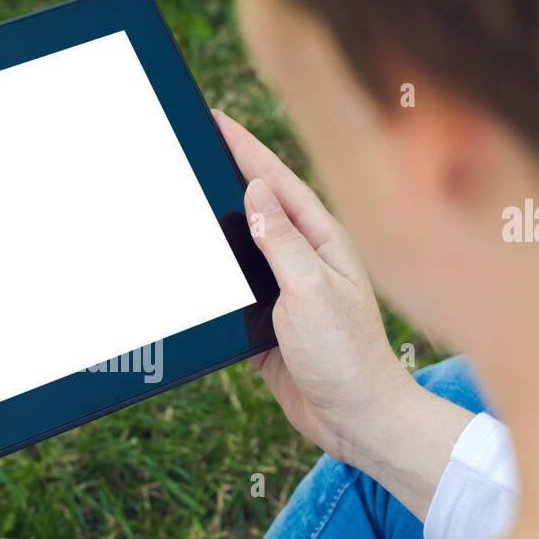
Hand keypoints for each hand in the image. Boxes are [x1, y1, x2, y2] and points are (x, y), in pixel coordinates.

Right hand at [217, 110, 473, 517]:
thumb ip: (283, 242)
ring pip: (242, 248)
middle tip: (192, 143)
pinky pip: (234, 291)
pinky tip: (192, 267)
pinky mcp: (266, 324)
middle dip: (226, 175)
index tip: (215, 119)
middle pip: (258, 208)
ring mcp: (285, 291)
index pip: (277, 184)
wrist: (355, 420)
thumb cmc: (346, 356)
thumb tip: (257, 193)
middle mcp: (305, 260)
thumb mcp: (311, 291)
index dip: (245, 149)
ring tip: (183, 195)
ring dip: (215, 225)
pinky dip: (214, 277)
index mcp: (323, 242)